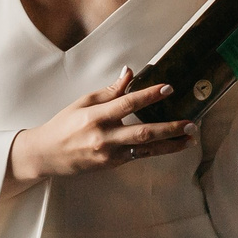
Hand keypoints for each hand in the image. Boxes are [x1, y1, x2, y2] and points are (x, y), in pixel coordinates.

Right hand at [6, 68, 195, 187]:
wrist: (47, 155)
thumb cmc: (64, 124)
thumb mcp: (83, 102)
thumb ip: (110, 90)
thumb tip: (129, 72)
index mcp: (95, 116)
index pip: (126, 103)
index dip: (148, 95)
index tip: (167, 88)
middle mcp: (103, 137)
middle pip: (142, 132)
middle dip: (169, 128)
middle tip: (190, 123)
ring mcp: (108, 154)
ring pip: (145, 149)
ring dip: (170, 144)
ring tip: (190, 138)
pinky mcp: (111, 165)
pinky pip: (138, 156)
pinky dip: (156, 150)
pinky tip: (172, 146)